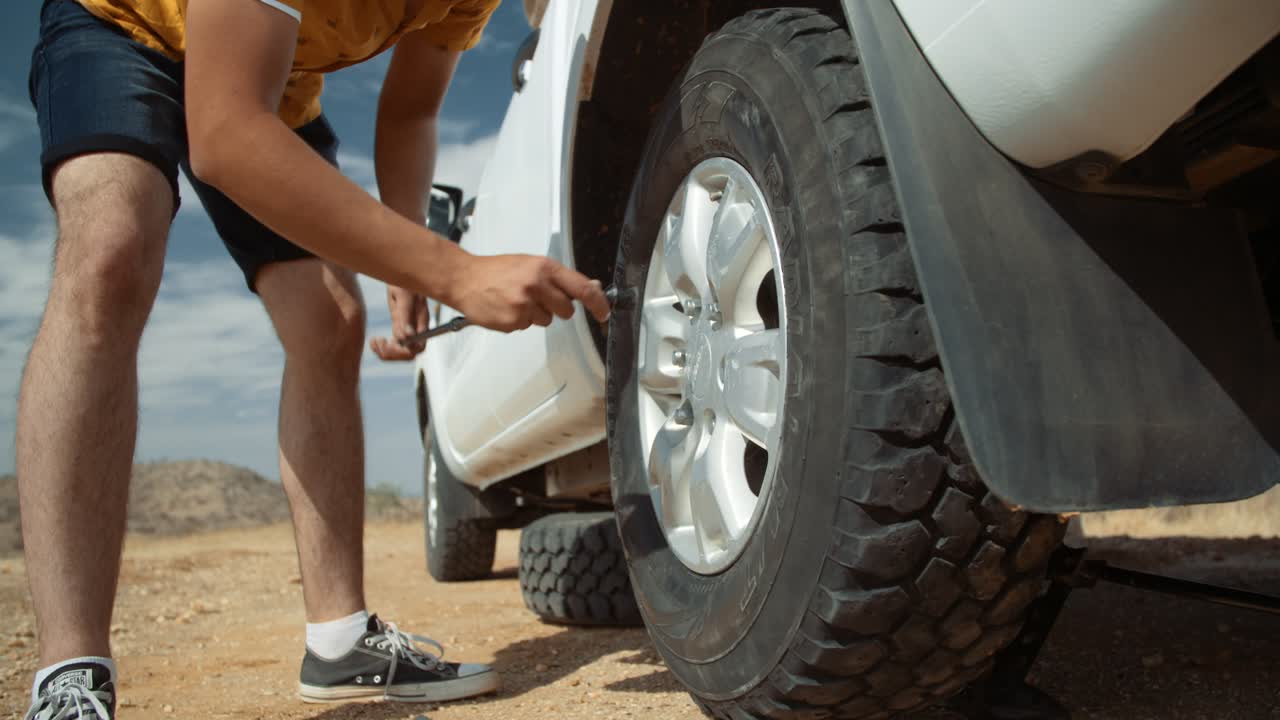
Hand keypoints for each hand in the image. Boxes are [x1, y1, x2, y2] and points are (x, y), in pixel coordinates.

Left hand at [369, 285, 428, 360]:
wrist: (399, 269)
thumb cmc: (403, 279)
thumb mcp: (402, 294)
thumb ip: (405, 315)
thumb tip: (406, 337)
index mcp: (421, 321)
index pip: (417, 347)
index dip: (402, 351)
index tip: (387, 340)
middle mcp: (416, 327)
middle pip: (409, 354)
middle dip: (392, 353)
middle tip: (377, 342)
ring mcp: (408, 328)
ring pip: (401, 352)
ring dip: (386, 352)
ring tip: (373, 342)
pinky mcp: (400, 325)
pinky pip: (394, 345)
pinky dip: (382, 347)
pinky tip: (373, 340)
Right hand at [449, 254, 610, 331]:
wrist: (464, 278)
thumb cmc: (496, 270)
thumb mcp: (531, 264)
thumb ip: (559, 277)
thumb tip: (590, 287)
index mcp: (543, 267)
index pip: (581, 288)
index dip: (597, 303)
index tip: (603, 312)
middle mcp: (536, 285)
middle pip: (566, 310)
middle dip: (557, 308)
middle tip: (538, 298)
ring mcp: (523, 305)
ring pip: (546, 320)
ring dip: (535, 314)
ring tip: (515, 300)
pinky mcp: (512, 321)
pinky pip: (527, 327)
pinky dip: (519, 320)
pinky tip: (506, 307)